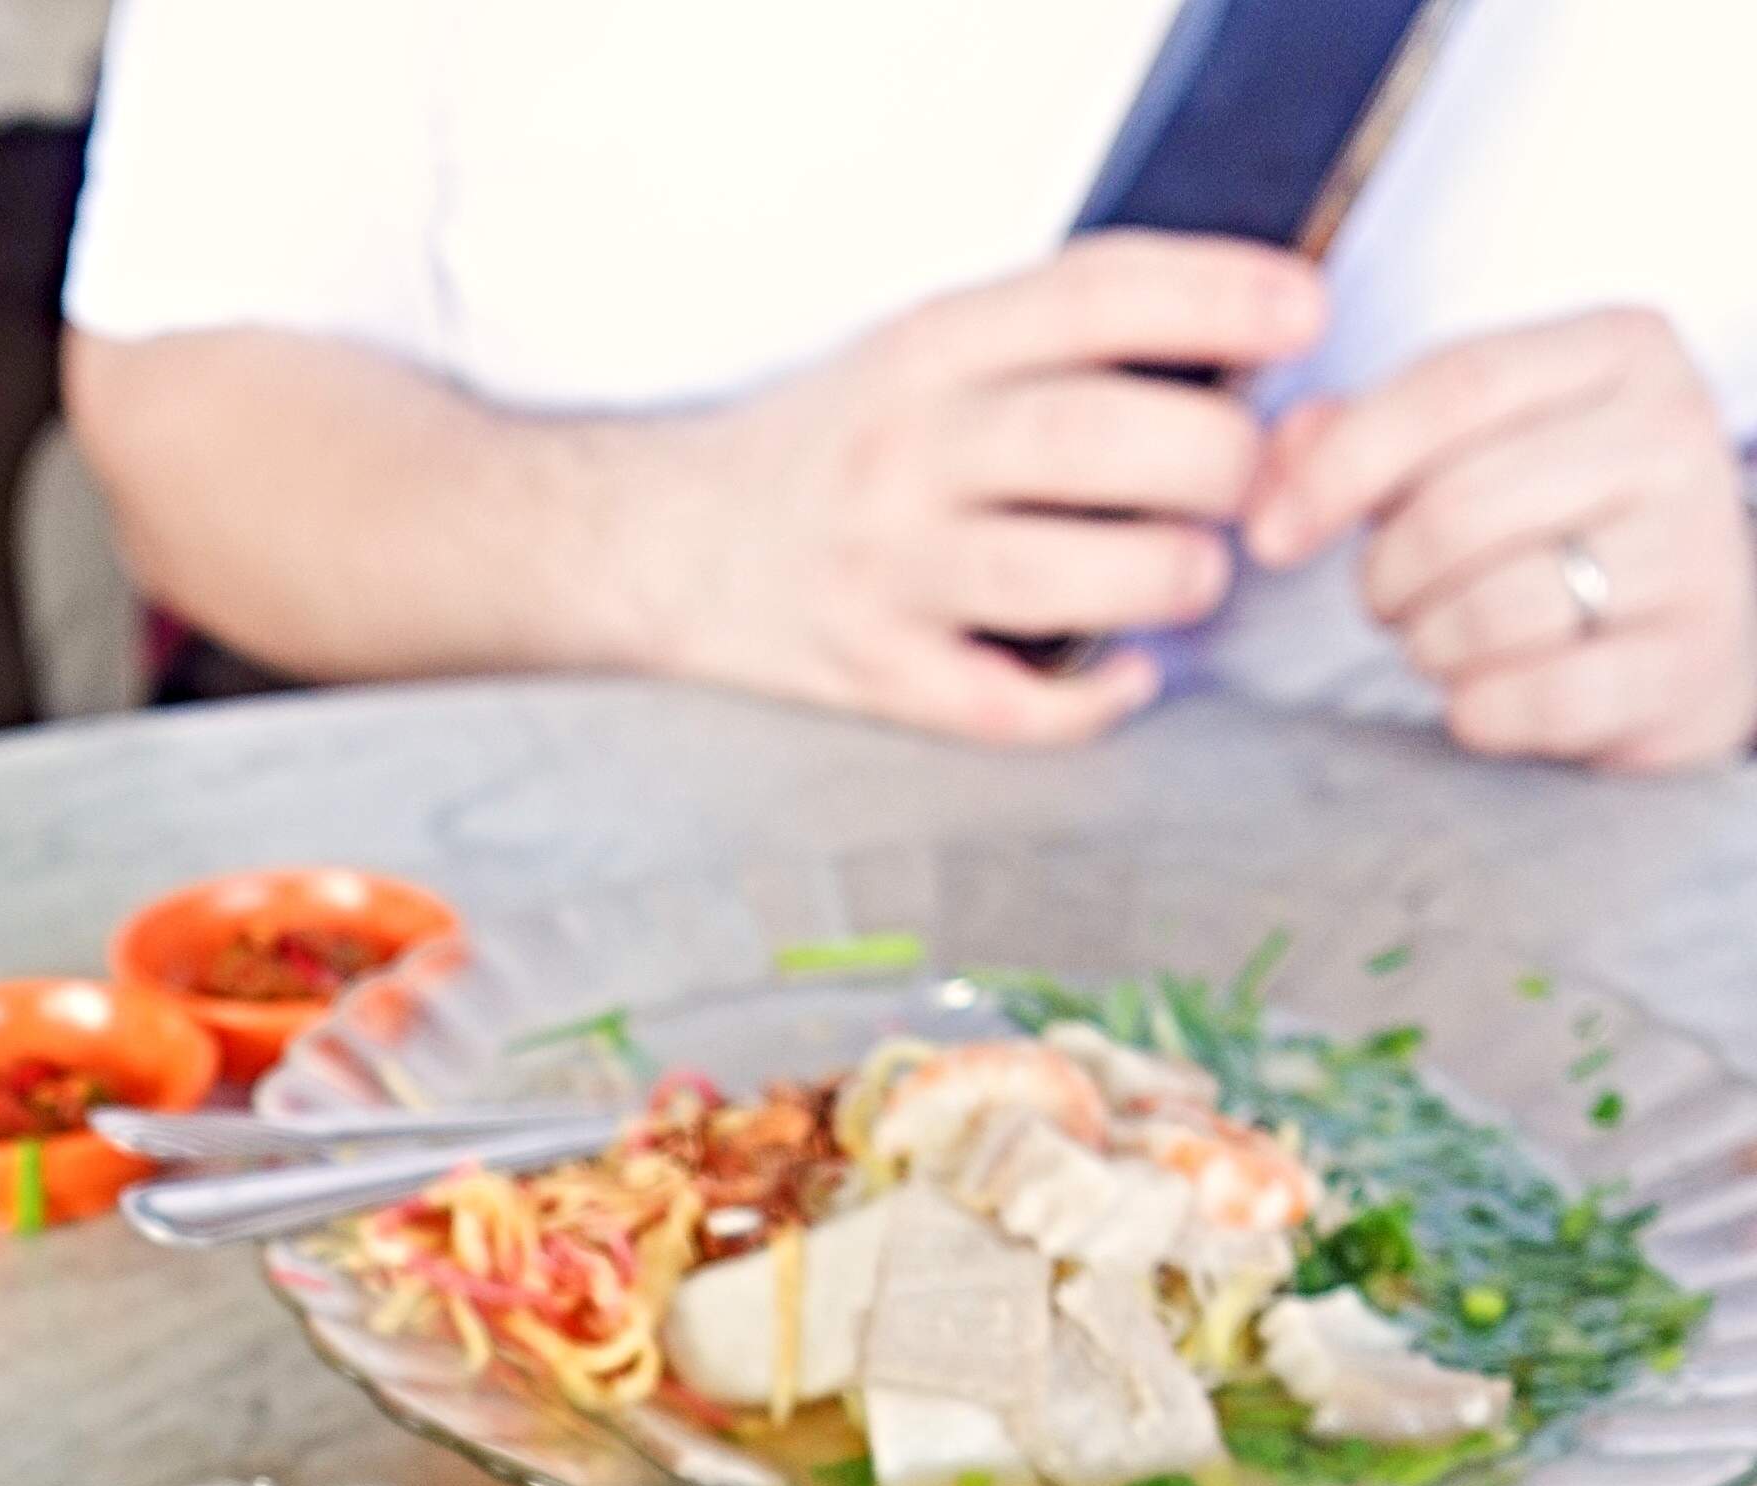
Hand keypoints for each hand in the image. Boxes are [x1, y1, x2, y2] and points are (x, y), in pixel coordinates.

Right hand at [643, 230, 1324, 745]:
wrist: (662, 540)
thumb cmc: (833, 447)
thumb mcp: (928, 352)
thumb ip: (1059, 352)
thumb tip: (1241, 371)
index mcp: (932, 348)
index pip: (1092, 297)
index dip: (1216, 297)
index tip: (1305, 315)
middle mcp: (905, 451)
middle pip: (1089, 441)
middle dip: (1210, 461)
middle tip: (1251, 483)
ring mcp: (882, 571)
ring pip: (1055, 578)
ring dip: (1163, 580)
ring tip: (1196, 577)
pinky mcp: (868, 674)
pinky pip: (1002, 705)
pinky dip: (1089, 700)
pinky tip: (1130, 679)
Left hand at [1244, 310, 1756, 771]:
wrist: (1696, 627)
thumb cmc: (1558, 525)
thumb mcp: (1475, 449)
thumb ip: (1368, 437)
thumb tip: (1276, 458)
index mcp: (1620, 349)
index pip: (1453, 386)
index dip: (1339, 467)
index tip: (1269, 537)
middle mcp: (1672, 433)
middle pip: (1458, 509)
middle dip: (1383, 577)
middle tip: (1383, 603)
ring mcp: (1692, 550)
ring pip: (1491, 609)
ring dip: (1426, 644)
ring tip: (1440, 640)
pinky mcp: (1685, 663)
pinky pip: (1535, 698)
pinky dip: (1476, 711)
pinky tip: (1479, 697)